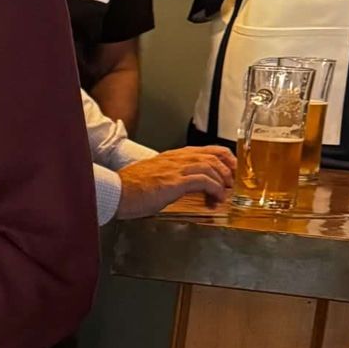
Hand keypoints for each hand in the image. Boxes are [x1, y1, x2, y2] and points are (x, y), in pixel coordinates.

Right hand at [118, 147, 233, 217]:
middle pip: (213, 154)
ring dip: (222, 180)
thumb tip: (179, 187)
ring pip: (211, 166)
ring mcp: (176, 168)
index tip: (230, 169)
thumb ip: (169, 177)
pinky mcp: (175, 181)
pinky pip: (204, 181)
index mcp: (171, 156)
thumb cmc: (129, 188)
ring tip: (224, 192)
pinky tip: (216, 198)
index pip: (205, 149)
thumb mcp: (153, 177)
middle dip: (228, 168)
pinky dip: (214, 189)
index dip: (223, 158)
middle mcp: (176, 158)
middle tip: (233, 182)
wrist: (116, 192)